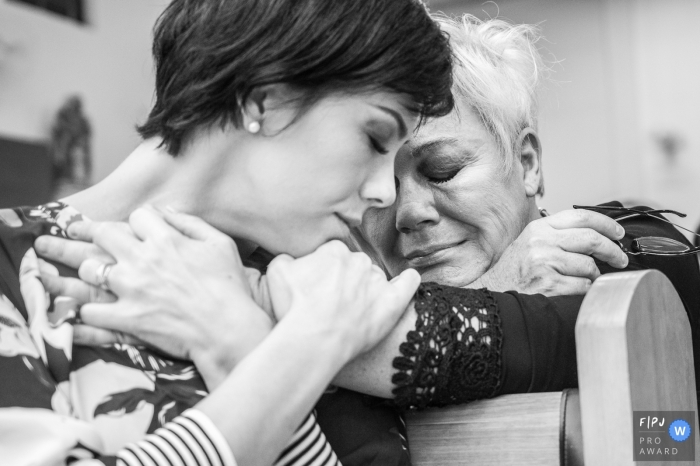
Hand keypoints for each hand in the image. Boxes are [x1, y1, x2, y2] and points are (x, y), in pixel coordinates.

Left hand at [36, 207, 273, 386]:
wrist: (228, 330)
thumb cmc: (230, 287)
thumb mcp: (220, 244)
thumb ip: (191, 223)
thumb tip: (166, 210)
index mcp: (167, 239)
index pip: (138, 215)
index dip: (140, 221)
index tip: (139, 230)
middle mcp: (143, 259)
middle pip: (103, 233)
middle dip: (94, 232)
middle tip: (82, 234)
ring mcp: (131, 289)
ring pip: (88, 269)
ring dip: (91, 270)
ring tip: (94, 275)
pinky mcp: (125, 318)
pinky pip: (88, 310)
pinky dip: (88, 310)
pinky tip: (94, 310)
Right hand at [265, 241, 420, 359]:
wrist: (314, 339)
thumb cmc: (293, 308)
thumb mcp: (276, 274)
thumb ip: (286, 259)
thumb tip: (291, 259)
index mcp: (333, 251)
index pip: (332, 256)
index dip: (323, 272)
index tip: (318, 288)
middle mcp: (358, 261)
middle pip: (354, 266)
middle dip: (345, 280)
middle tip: (332, 303)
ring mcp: (378, 281)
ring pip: (375, 278)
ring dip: (368, 289)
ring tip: (355, 311)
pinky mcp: (392, 302)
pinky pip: (408, 283)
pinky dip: (408, 281)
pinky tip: (408, 279)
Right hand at [472, 209, 628, 295]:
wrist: (491, 293)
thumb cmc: (514, 271)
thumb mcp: (530, 243)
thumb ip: (557, 235)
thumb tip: (597, 234)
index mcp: (538, 228)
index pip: (581, 217)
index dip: (606, 224)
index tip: (618, 233)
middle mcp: (541, 242)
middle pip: (591, 239)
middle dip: (612, 250)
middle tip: (620, 259)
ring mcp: (544, 263)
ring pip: (589, 266)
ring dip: (594, 276)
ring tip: (584, 280)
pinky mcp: (549, 285)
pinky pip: (583, 286)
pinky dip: (584, 291)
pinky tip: (573, 291)